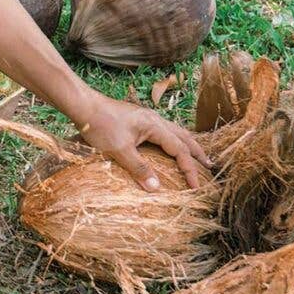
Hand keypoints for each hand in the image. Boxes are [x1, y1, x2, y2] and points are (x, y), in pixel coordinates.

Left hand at [75, 93, 211, 191]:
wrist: (83, 105)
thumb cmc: (100, 125)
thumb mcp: (119, 149)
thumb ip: (139, 168)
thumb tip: (156, 188)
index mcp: (154, 125)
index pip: (180, 149)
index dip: (189, 169)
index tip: (196, 186)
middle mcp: (154, 119)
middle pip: (183, 136)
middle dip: (197, 152)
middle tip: (209, 166)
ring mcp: (146, 118)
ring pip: (174, 132)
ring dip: (186, 145)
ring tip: (195, 155)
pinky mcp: (137, 120)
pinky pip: (163, 131)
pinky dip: (172, 140)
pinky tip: (168, 146)